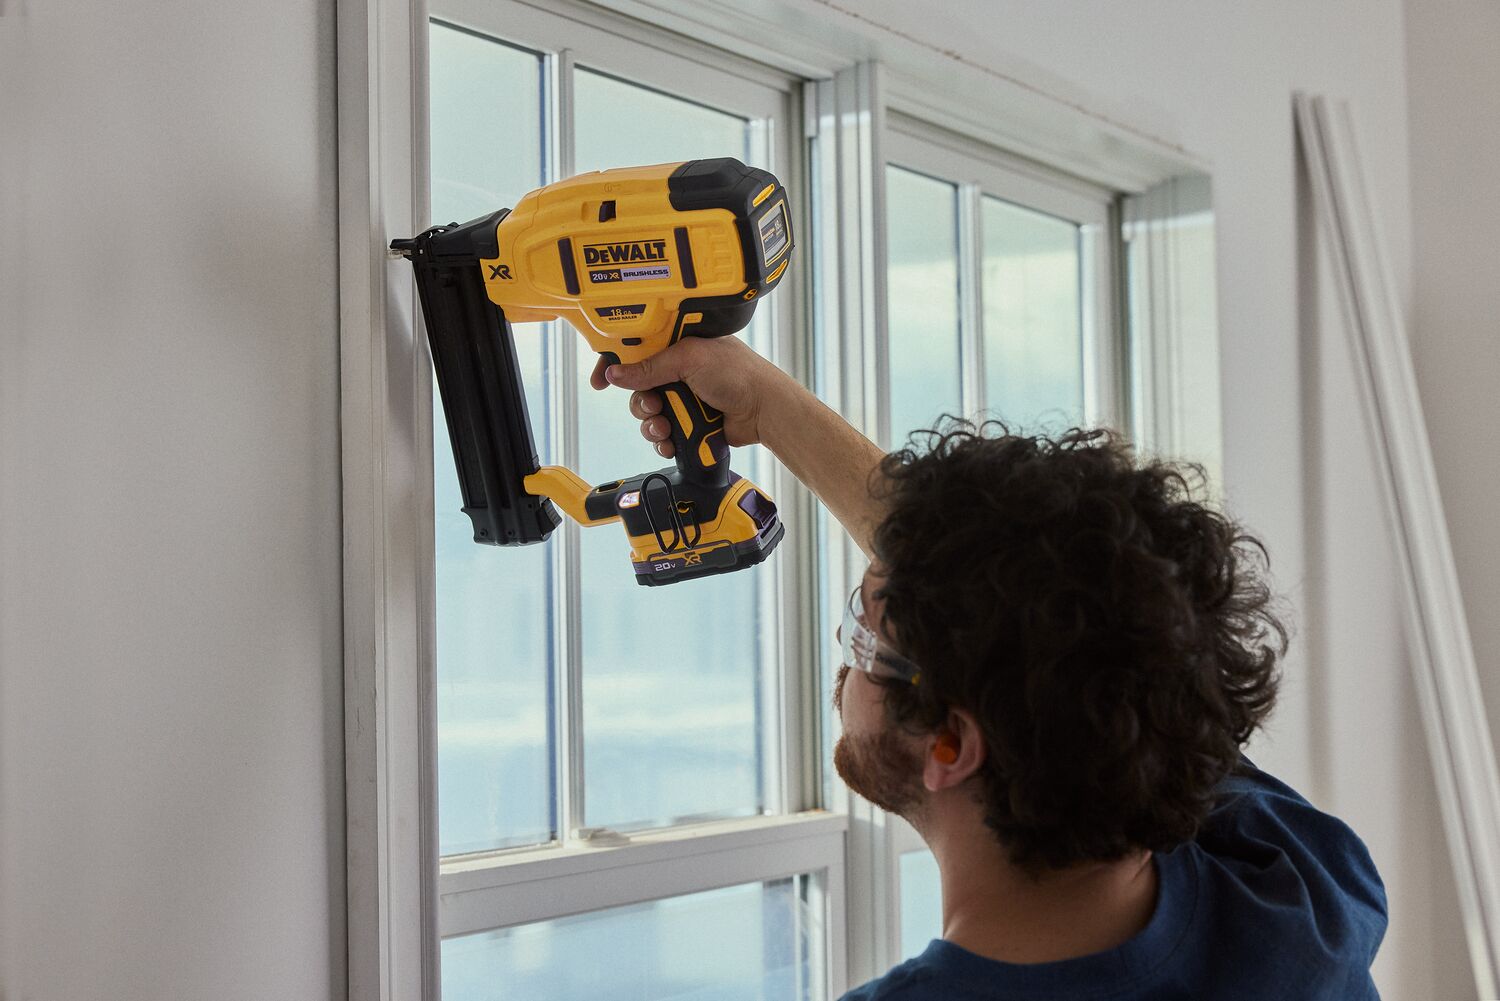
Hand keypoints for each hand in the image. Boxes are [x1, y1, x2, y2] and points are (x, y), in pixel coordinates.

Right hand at [588, 337, 789, 458]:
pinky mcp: (689, 424)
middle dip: (640, 401)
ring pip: (647, 415)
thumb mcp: (690, 359)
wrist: (764, 410)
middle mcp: (678, 372)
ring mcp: (683, 399)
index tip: (601, 380)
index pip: (636, 352)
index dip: (616, 365)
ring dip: (651, 424)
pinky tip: (670, 441)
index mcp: (678, 346)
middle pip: (637, 388)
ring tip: (666, 427)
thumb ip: (651, 366)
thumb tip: (616, 372)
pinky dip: (662, 440)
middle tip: (652, 406)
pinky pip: (662, 435)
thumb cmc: (739, 374)